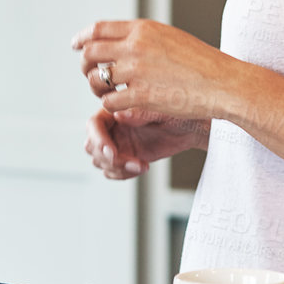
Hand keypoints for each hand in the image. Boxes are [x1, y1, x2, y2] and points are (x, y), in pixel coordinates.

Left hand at [71, 20, 238, 121]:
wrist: (223, 83)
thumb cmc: (203, 63)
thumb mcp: (171, 38)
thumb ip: (144, 38)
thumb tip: (118, 42)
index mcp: (143, 29)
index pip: (98, 29)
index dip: (83, 38)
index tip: (76, 45)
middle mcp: (135, 47)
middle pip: (91, 53)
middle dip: (85, 64)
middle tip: (89, 73)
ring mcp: (136, 72)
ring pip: (96, 79)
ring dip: (96, 87)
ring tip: (106, 92)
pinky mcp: (141, 96)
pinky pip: (110, 102)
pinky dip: (112, 105)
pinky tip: (122, 105)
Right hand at [85, 106, 208, 180]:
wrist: (191, 127)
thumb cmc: (177, 111)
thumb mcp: (161, 110)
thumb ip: (140, 113)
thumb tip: (119, 115)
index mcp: (116, 109)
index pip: (94, 125)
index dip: (98, 139)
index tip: (112, 152)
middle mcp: (113, 127)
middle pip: (92, 146)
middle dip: (107, 158)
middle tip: (130, 162)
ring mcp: (118, 144)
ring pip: (100, 161)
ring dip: (117, 168)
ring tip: (140, 166)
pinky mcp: (126, 158)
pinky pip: (112, 171)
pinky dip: (122, 174)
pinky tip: (141, 168)